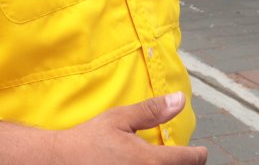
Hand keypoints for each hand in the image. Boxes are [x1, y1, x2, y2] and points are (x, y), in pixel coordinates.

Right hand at [0, 92, 206, 163]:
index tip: (200, 152)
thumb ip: (151, 111)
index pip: (190, 160)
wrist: (58, 163)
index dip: (198, 155)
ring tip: (155, 161)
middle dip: (182, 164)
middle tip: (176, 156)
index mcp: (151, 161)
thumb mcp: (119, 119)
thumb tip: (180, 100)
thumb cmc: (88, 141)